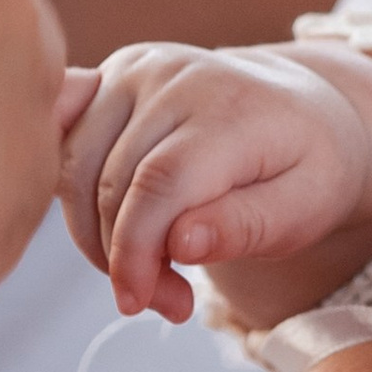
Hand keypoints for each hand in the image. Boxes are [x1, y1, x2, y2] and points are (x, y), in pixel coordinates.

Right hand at [58, 39, 371, 326]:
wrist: (306, 110)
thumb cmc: (310, 169)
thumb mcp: (307, 210)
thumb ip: (247, 226)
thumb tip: (181, 243)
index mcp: (232, 107)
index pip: (158, 185)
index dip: (136, 253)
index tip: (141, 303)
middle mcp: (176, 75)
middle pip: (110, 182)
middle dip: (124, 258)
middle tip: (170, 302)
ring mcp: (137, 68)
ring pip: (74, 167)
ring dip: (95, 234)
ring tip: (152, 270)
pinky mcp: (112, 74)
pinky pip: (62, 138)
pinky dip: (71, 191)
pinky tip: (106, 223)